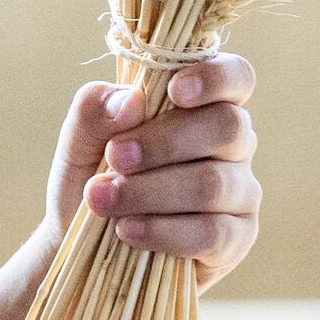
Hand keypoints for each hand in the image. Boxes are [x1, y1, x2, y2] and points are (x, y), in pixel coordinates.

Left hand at [44, 54, 259, 288]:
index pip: (237, 76)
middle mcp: (233, 145)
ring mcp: (240, 193)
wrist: (83, 243)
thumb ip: (96, 111)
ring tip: (102, 199)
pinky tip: (127, 229)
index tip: (175, 90)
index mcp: (203, 106)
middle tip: (114, 157)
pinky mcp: (236, 239)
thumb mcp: (79, 141)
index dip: (215, 77)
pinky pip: (212, 233)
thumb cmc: (91, 179)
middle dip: (163, 142)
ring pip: (213, 184)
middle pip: (226, 127)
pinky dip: (163, 231)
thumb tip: (132, 102)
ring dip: (149, 191)